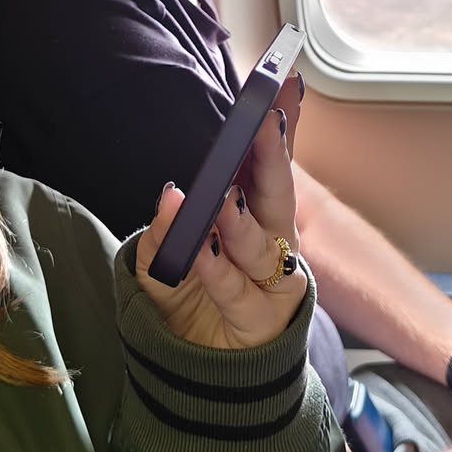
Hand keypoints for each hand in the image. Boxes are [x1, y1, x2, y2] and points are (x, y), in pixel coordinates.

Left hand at [136, 103, 302, 349]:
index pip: (271, 161)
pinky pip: (235, 290)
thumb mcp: (165, 258)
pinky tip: (203, 250)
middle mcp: (272, 240)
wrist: (200, 369)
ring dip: (240, 220)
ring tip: (224, 198)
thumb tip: (172, 193)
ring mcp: (271, 280)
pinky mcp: (261, 317)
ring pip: (261, 244)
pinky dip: (216, 269)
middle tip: (265, 122)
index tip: (285, 82)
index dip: (282, 122)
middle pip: (277, 192)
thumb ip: (168, 227)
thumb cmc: (191, 299)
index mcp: (255, 214)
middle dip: (272, 156)